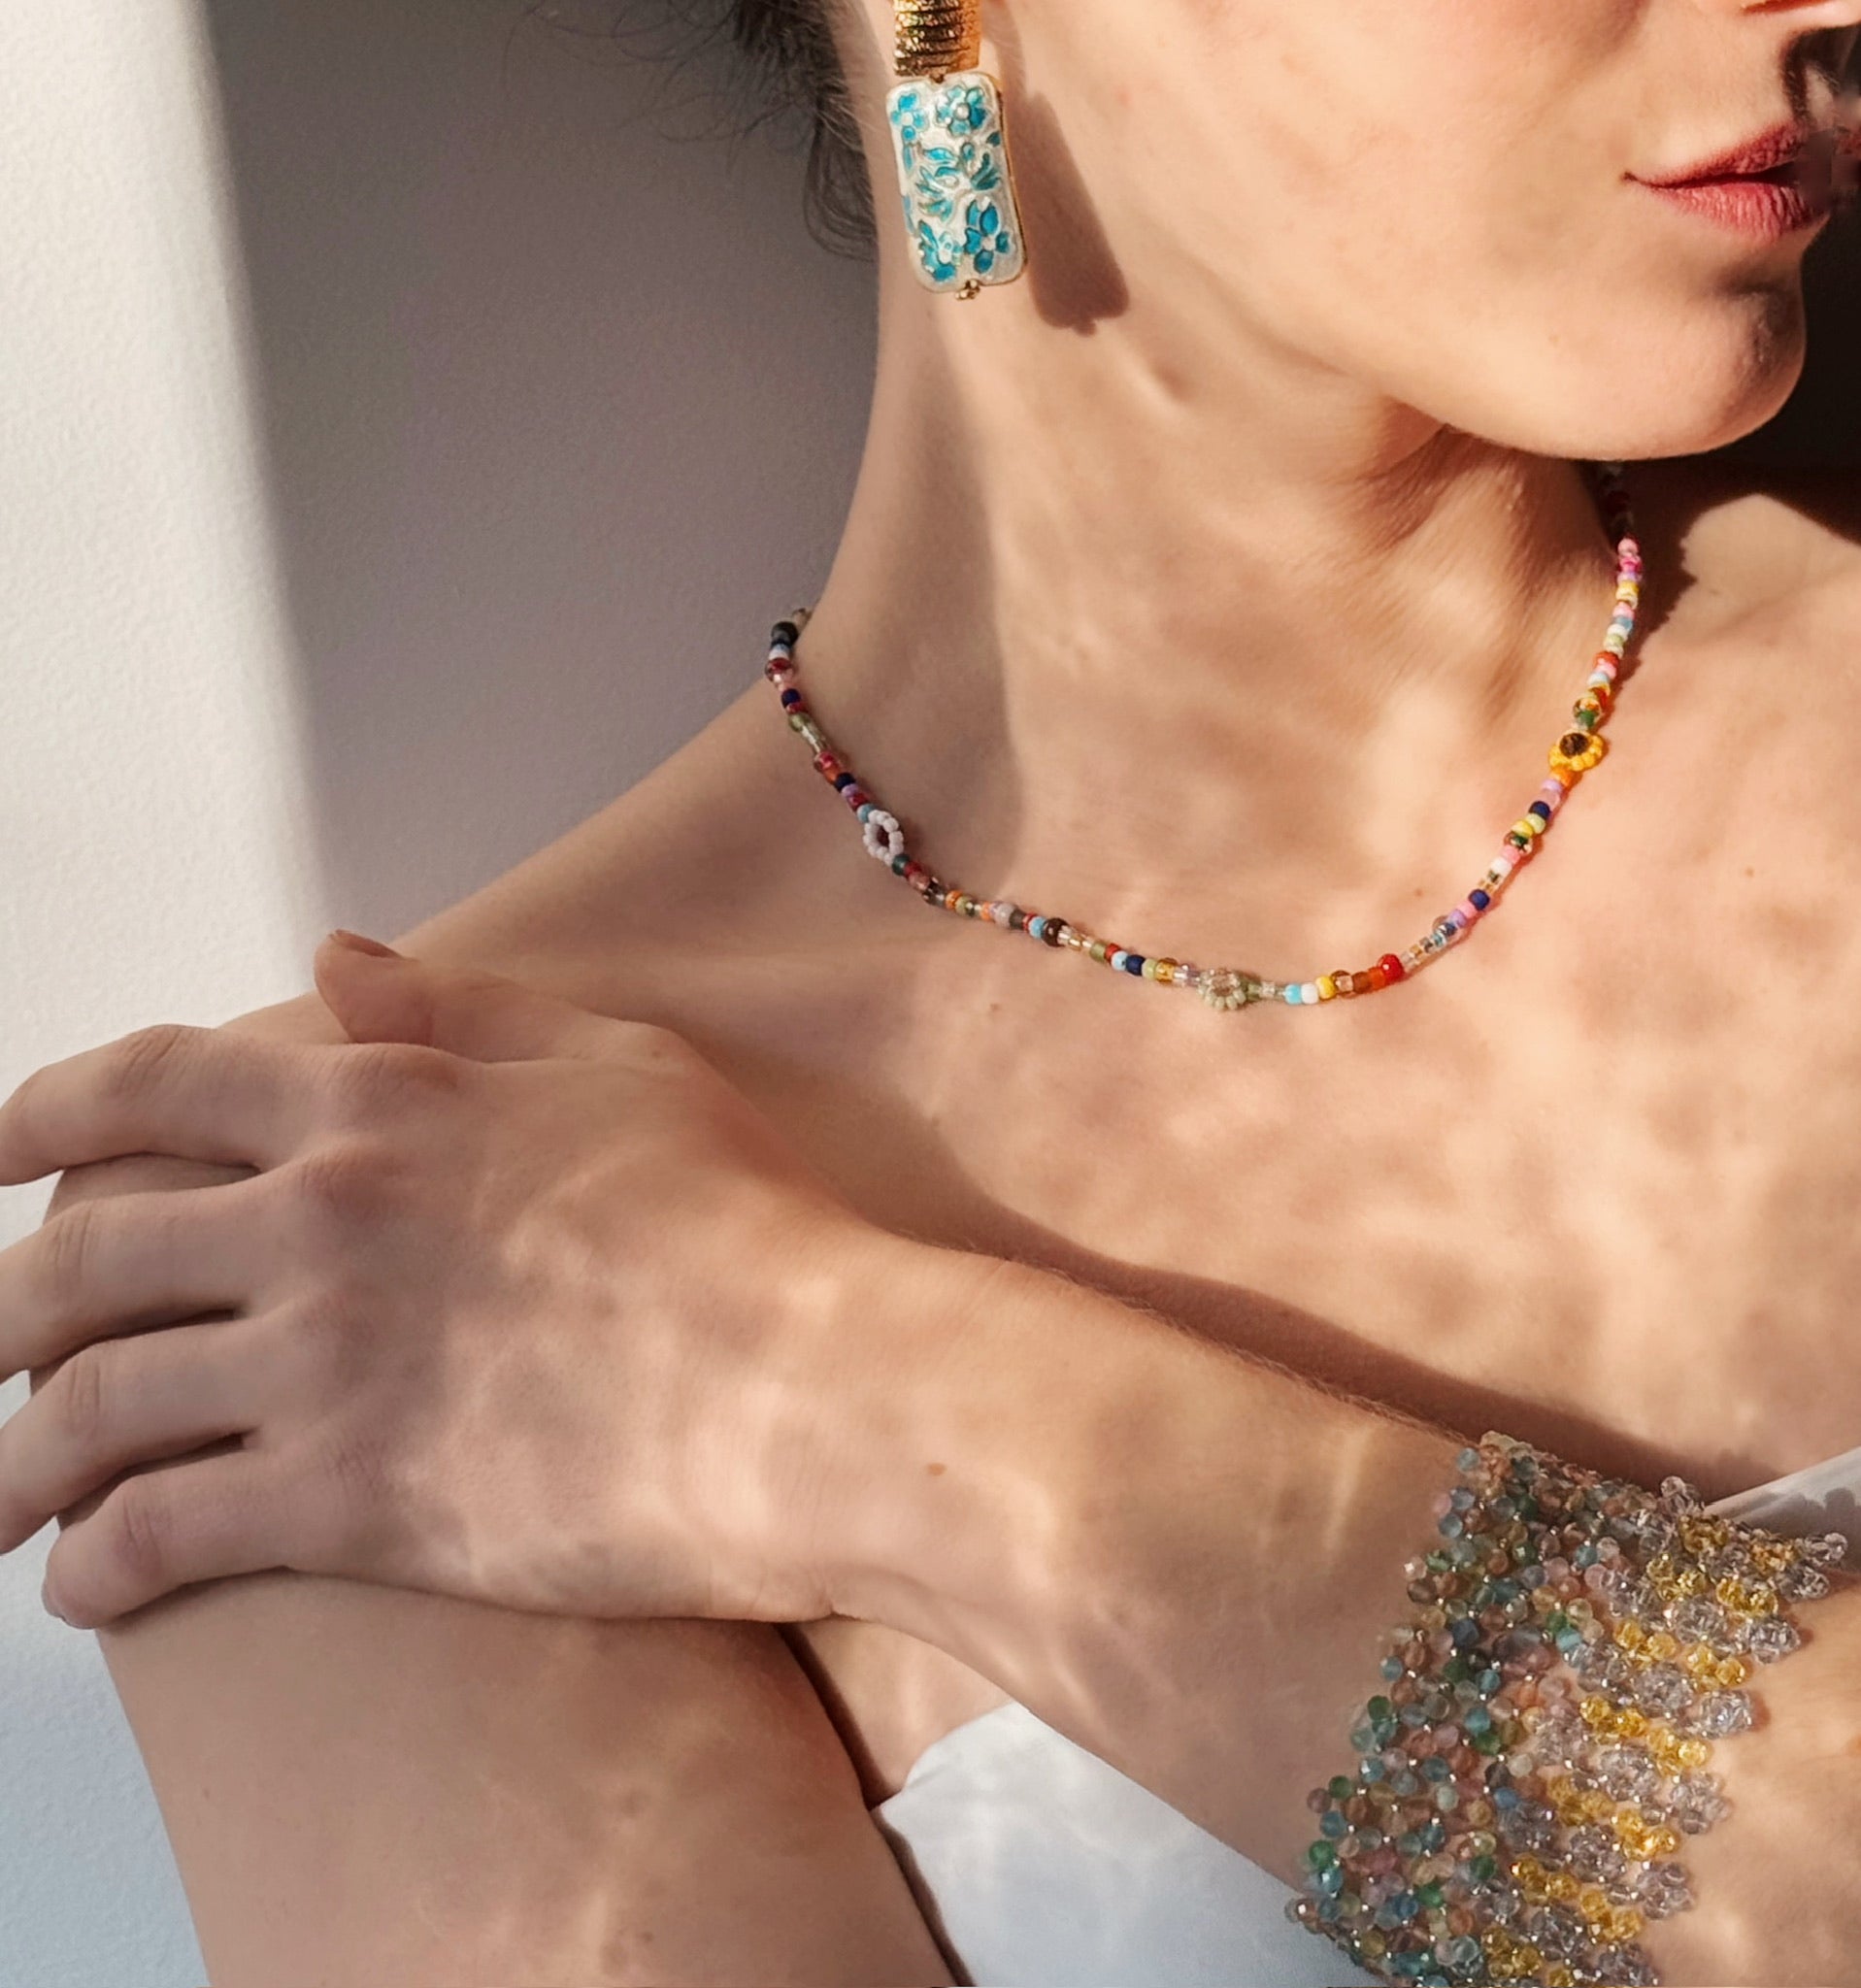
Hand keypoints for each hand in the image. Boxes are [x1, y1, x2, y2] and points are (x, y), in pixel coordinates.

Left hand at [0, 934, 890, 1629]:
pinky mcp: (347, 1500)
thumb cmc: (740, 1218)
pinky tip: (81, 1583)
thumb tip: (333, 960)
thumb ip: (464, 1010)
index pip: (150, 1087)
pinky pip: (156, 1533)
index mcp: (376, 1103)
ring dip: (11, 1461)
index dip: (43, 1113)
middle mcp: (318, 1218)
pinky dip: (91, 1564)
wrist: (809, 1380)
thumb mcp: (617, 1064)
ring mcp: (323, 1360)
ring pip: (86, 1407)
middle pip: (80, 1258)